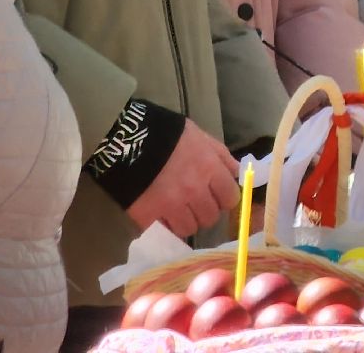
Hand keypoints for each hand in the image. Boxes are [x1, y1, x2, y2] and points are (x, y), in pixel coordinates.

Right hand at [126, 120, 239, 236]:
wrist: (126, 138)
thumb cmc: (166, 133)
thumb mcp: (198, 136)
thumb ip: (220, 155)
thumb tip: (237, 173)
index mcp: (209, 168)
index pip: (230, 198)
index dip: (224, 198)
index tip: (216, 195)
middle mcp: (194, 190)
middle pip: (211, 217)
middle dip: (205, 211)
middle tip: (195, 202)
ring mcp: (172, 206)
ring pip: (190, 228)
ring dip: (186, 220)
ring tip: (177, 209)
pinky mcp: (150, 217)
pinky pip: (167, 231)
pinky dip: (166, 225)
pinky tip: (161, 213)